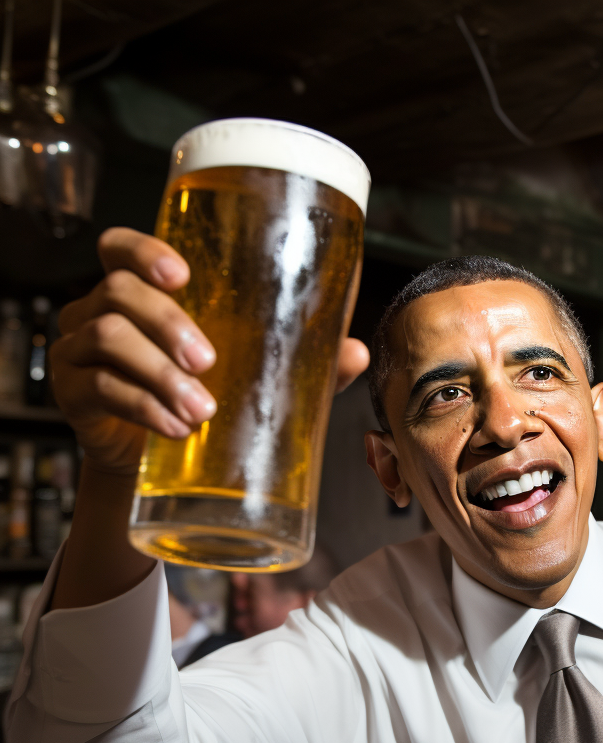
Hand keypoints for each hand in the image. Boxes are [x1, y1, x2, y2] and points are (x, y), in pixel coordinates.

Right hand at [53, 227, 368, 477]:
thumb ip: (300, 361)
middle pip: (119, 292)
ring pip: (108, 338)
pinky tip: (176, 428)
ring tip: (201, 410)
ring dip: (158, 373)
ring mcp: (79, 351)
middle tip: (208, 362)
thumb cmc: (202, 394)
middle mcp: (100, 309)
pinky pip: (98, 389)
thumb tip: (355, 352)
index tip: (182, 276)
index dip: (144, 251)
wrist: (152, 459)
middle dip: (168, 323)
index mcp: (142, 291)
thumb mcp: (251, 374)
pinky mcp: (73, 394)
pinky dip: (143, 409)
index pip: (121, 248)